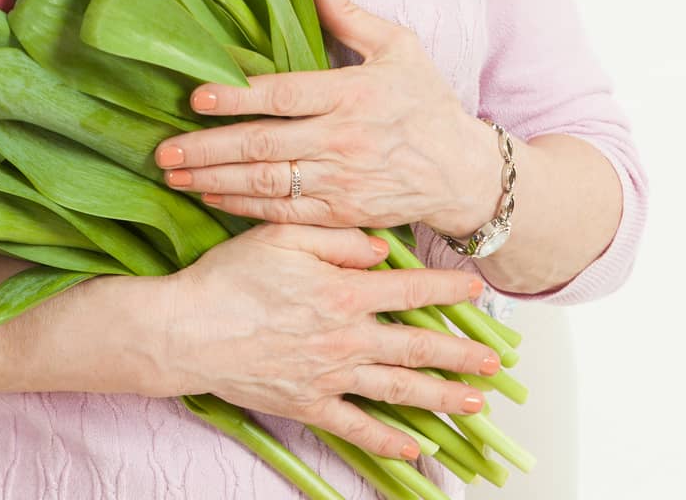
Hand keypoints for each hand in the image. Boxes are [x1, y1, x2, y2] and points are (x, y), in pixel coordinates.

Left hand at [156, 0, 486, 234]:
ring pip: (267, 184)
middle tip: (163, 149)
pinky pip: (284, 214)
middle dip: (209, 148)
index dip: (238, 98)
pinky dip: (244, 209)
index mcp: (352, 95)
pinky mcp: (341, 214)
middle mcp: (343, 141)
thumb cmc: (426, 101)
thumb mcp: (397, 46)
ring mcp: (341, 182)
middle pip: (264, 146)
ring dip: (215, 180)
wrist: (463, 173)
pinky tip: (211, 198)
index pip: (285, 96)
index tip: (196, 98)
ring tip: (173, 175)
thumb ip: (348, 14)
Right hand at [161, 222, 500, 459]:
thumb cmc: (231, 276)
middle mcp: (346, 339)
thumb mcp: (282, 235)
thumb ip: (336, 236)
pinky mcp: (309, 405)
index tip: (476, 291)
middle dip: (461, 355)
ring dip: (442, 399)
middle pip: (416, 349)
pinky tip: (417, 450)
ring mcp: (330, 378)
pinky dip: (390, 442)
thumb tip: (380, 249)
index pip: (409, 292)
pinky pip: (358, 429)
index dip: (446, 291)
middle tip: (497, 362)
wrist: (188, 330)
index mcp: (343, 292)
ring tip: (476, 405)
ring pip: (399, 392)